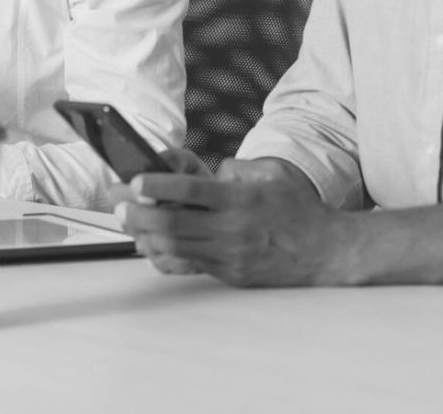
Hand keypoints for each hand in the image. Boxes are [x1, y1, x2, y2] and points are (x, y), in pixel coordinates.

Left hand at [116, 158, 347, 286]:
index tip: (135, 181)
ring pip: (176, 248)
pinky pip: (189, 264)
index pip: (192, 192)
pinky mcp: (229, 274)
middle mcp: (232, 229)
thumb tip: (210, 170)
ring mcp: (229, 256)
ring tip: (128, 223)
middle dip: (139, 215)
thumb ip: (238, 169)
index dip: (159, 186)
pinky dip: (165, 254)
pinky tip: (151, 243)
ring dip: (145, 236)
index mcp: (240, 200)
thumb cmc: (297, 209)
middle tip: (118, 205)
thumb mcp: (272, 175)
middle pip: (174, 224)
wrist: (325, 252)